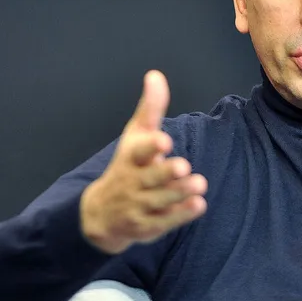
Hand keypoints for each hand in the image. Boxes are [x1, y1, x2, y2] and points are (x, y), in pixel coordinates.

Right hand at [80, 70, 207, 253]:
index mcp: (130, 158)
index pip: (138, 151)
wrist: (101, 214)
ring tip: (200, 183)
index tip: (165, 140)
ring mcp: (139, 205)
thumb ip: (149, 109)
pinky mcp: (149, 224)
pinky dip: (181, 215)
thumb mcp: (135, 137)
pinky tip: (199, 205)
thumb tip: (156, 75)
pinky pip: (166, 221)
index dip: (151, 146)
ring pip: (161, 200)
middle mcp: (133, 182)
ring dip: (180, 192)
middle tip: (184, 166)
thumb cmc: (127, 167)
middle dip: (166, 173)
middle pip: (150, 178)